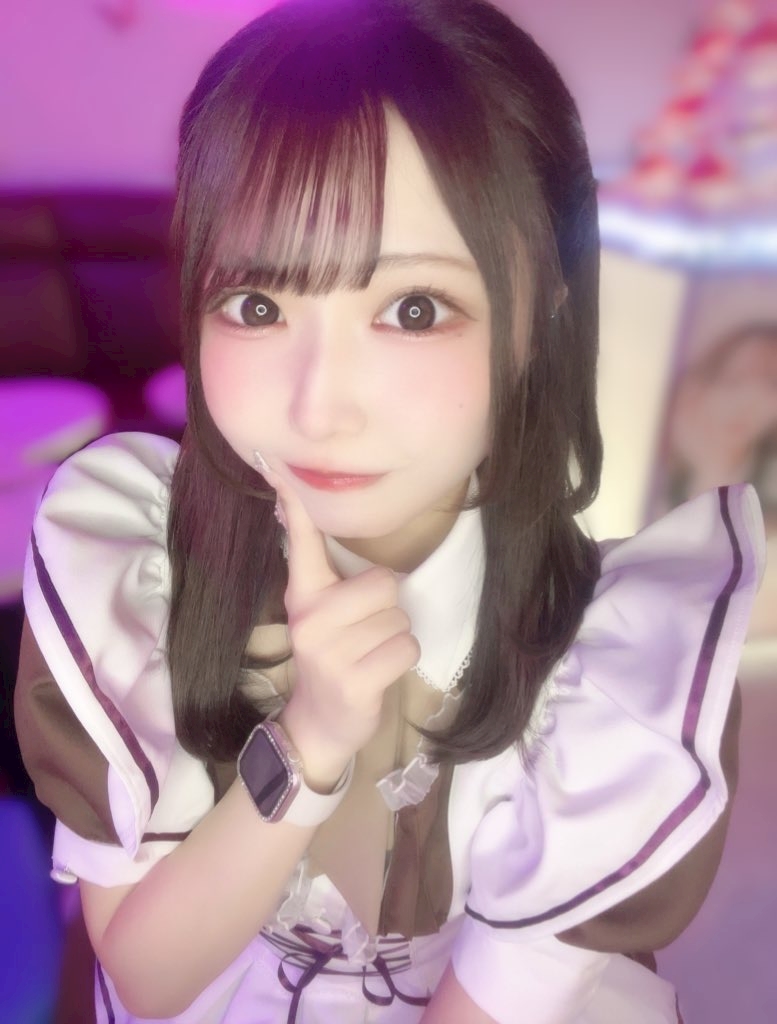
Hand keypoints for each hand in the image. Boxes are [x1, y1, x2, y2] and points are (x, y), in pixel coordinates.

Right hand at [259, 458, 419, 788]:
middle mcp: (310, 618)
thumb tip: (299, 508)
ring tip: (369, 654)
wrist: (319, 724)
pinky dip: (402, 661)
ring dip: (395, 637)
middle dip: (388, 610)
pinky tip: (377, 673)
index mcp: (303, 594)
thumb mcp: (320, 612)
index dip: (293, 500)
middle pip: (384, 583)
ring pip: (399, 618)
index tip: (273, 460)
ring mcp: (328, 652)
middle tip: (365, 633)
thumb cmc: (333, 656)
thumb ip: (320, 567)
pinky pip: (406, 648)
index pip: (301, 539)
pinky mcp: (353, 681)